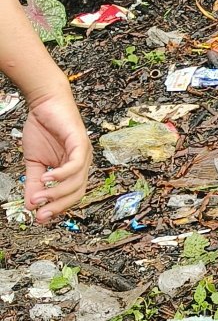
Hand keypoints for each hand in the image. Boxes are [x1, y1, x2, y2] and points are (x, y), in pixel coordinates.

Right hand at [22, 92, 91, 224]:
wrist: (44, 102)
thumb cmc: (42, 129)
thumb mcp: (34, 162)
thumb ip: (34, 182)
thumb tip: (30, 205)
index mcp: (73, 169)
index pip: (71, 195)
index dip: (58, 208)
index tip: (40, 218)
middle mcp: (83, 162)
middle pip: (77, 192)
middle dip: (59, 206)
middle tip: (41, 214)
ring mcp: (84, 152)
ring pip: (77, 181)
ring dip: (57, 192)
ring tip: (39, 196)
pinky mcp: (80, 141)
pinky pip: (75, 163)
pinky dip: (62, 174)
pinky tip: (48, 178)